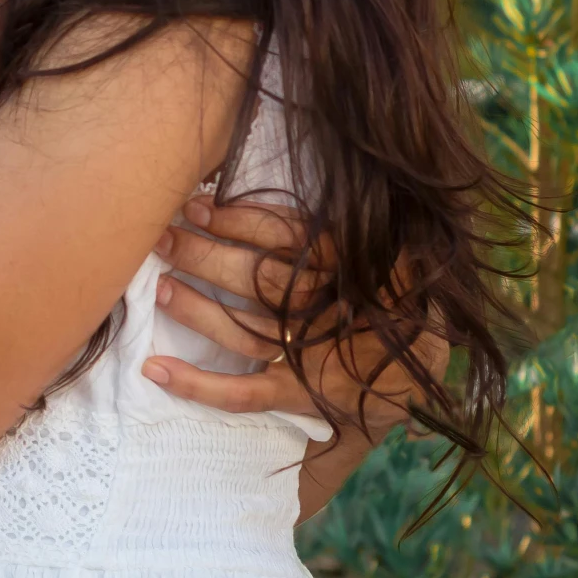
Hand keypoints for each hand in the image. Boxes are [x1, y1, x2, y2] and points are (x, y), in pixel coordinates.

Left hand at [143, 199, 446, 437]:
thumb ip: (336, 222)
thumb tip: (269, 184)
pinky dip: (198, 385)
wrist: (422, 364)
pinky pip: (245, 394)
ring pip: (245, 330)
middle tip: (161, 239)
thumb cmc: (386, 291)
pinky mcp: (303, 394)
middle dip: (204, 258)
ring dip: (196, 310)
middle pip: (259, 280)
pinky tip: (155, 369)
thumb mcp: (380, 247)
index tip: (196, 206)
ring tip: (160, 287)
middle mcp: (333, 307)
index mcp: (352, 263)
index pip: (288, 236)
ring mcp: (317, 353)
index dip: (239, 219)